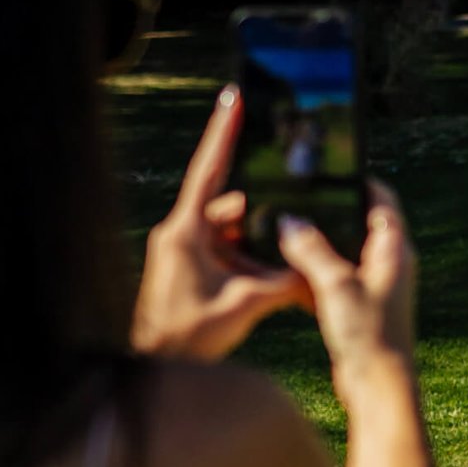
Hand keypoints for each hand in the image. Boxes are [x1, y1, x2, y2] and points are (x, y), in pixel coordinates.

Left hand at [131, 87, 310, 359]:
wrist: (156, 369)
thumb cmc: (187, 337)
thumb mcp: (244, 306)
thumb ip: (281, 281)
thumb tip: (311, 267)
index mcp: (185, 232)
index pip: (208, 171)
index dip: (222, 132)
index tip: (233, 98)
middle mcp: (182, 234)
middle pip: (233, 208)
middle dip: (264, 219)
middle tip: (294, 227)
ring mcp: (185, 252)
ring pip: (235, 235)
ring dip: (259, 251)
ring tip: (277, 277)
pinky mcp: (191, 269)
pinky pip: (229, 255)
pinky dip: (251, 266)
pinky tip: (272, 285)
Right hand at [274, 182, 417, 407]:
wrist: (377, 389)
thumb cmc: (368, 334)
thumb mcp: (336, 284)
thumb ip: (311, 249)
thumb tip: (288, 220)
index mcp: (394, 250)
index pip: (381, 200)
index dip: (358, 181)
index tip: (329, 168)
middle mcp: (387, 265)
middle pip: (356, 224)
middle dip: (326, 213)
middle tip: (292, 196)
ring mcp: (370, 288)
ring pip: (338, 255)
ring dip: (312, 246)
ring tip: (276, 228)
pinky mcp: (354, 310)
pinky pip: (328, 282)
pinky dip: (307, 276)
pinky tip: (278, 270)